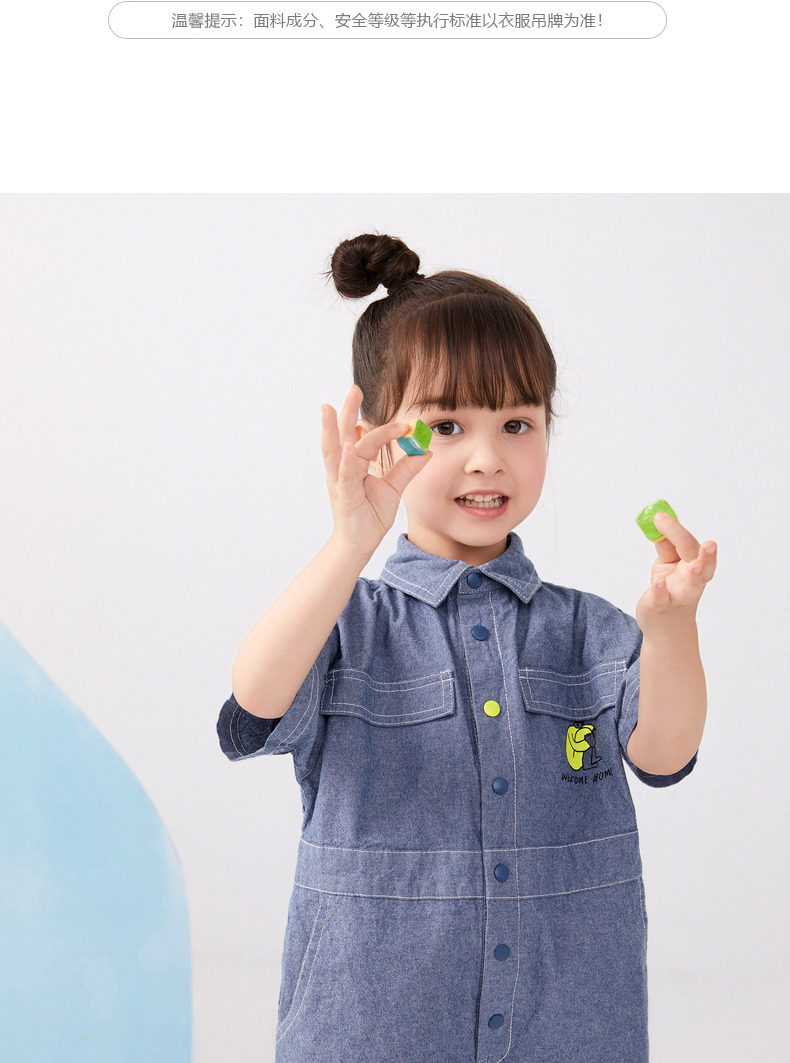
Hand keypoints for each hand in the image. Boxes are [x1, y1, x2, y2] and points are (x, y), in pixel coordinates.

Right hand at [321, 384, 431, 558]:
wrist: (359, 543)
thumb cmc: (369, 514)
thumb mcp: (393, 487)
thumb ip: (407, 468)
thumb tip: (426, 451)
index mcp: (353, 463)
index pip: (364, 437)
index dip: (381, 426)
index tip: (403, 421)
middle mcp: (342, 467)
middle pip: (343, 434)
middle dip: (346, 411)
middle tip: (354, 388)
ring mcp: (339, 480)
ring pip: (336, 450)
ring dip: (333, 429)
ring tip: (330, 408)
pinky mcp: (343, 495)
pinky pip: (343, 476)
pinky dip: (345, 462)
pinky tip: (348, 449)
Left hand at [635, 511, 717, 637]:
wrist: (664, 624)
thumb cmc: (669, 588)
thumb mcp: (667, 562)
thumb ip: (666, 543)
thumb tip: (659, 519)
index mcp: (693, 565)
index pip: (690, 545)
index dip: (675, 530)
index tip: (659, 516)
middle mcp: (692, 581)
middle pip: (702, 566)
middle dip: (707, 556)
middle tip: (710, 545)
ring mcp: (678, 595)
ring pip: (693, 587)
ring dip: (696, 576)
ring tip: (696, 567)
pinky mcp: (661, 607)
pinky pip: (662, 600)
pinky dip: (660, 593)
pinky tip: (657, 585)